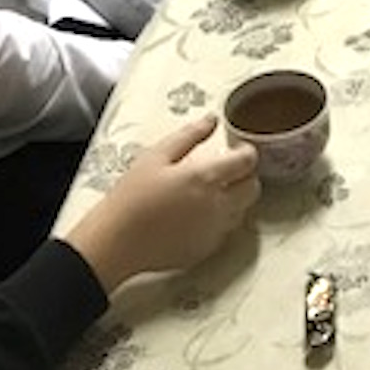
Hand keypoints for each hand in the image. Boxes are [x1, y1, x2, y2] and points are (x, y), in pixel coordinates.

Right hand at [63, 115, 258, 292]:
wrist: (116, 242)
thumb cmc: (132, 196)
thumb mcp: (157, 155)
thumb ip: (190, 134)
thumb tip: (212, 119)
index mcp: (207, 177)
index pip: (248, 162)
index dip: (247, 152)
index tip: (236, 150)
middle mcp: (218, 206)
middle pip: (253, 188)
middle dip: (246, 176)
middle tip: (225, 171)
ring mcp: (214, 231)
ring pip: (242, 211)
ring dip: (235, 199)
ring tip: (208, 193)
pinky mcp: (206, 250)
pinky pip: (225, 232)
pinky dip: (219, 221)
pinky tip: (196, 216)